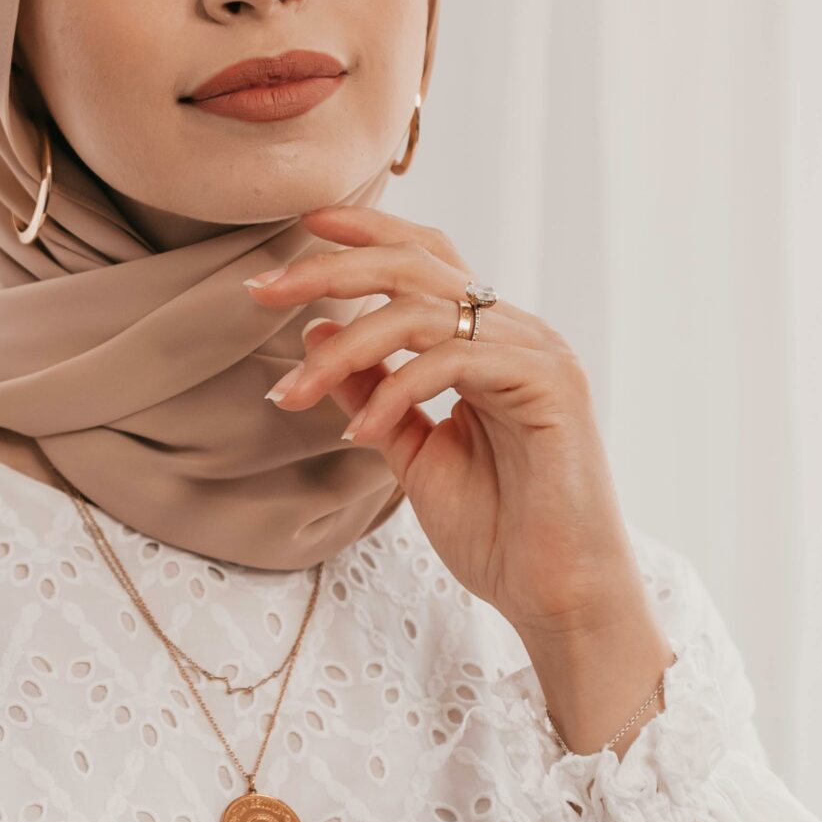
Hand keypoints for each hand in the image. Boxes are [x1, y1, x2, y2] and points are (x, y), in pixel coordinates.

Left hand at [244, 202, 645, 637]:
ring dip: (344, 348)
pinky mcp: (549, 384)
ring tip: (293, 393)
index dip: (367, 232)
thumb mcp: (414, 453)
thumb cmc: (499, 529)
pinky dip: (393, 391)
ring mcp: (538, 352)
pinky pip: (452, 361)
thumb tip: (315, 332)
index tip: (303, 225)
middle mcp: (518, 332)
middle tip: (262, 289)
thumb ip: (373, 392)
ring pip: (422, 311)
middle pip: (417, 264)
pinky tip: (356, 432)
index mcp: (490, 340)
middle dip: (332, 269)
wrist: (559, 596)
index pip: (427, 258)